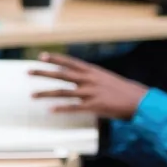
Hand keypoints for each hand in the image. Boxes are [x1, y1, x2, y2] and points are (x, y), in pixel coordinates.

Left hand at [29, 52, 149, 120]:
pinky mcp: (93, 106)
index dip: (55, 59)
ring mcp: (90, 93)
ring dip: (46, 93)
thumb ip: (91, 78)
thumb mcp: (105, 79)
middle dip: (43, 72)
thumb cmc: (122, 90)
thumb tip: (78, 79)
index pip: (69, 62)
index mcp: (92, 71)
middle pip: (61, 75)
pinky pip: (73, 108)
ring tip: (32, 95)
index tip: (41, 56)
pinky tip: (49, 110)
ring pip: (63, 92)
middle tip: (28, 71)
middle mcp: (89, 80)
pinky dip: (60, 109)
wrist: (138, 100)